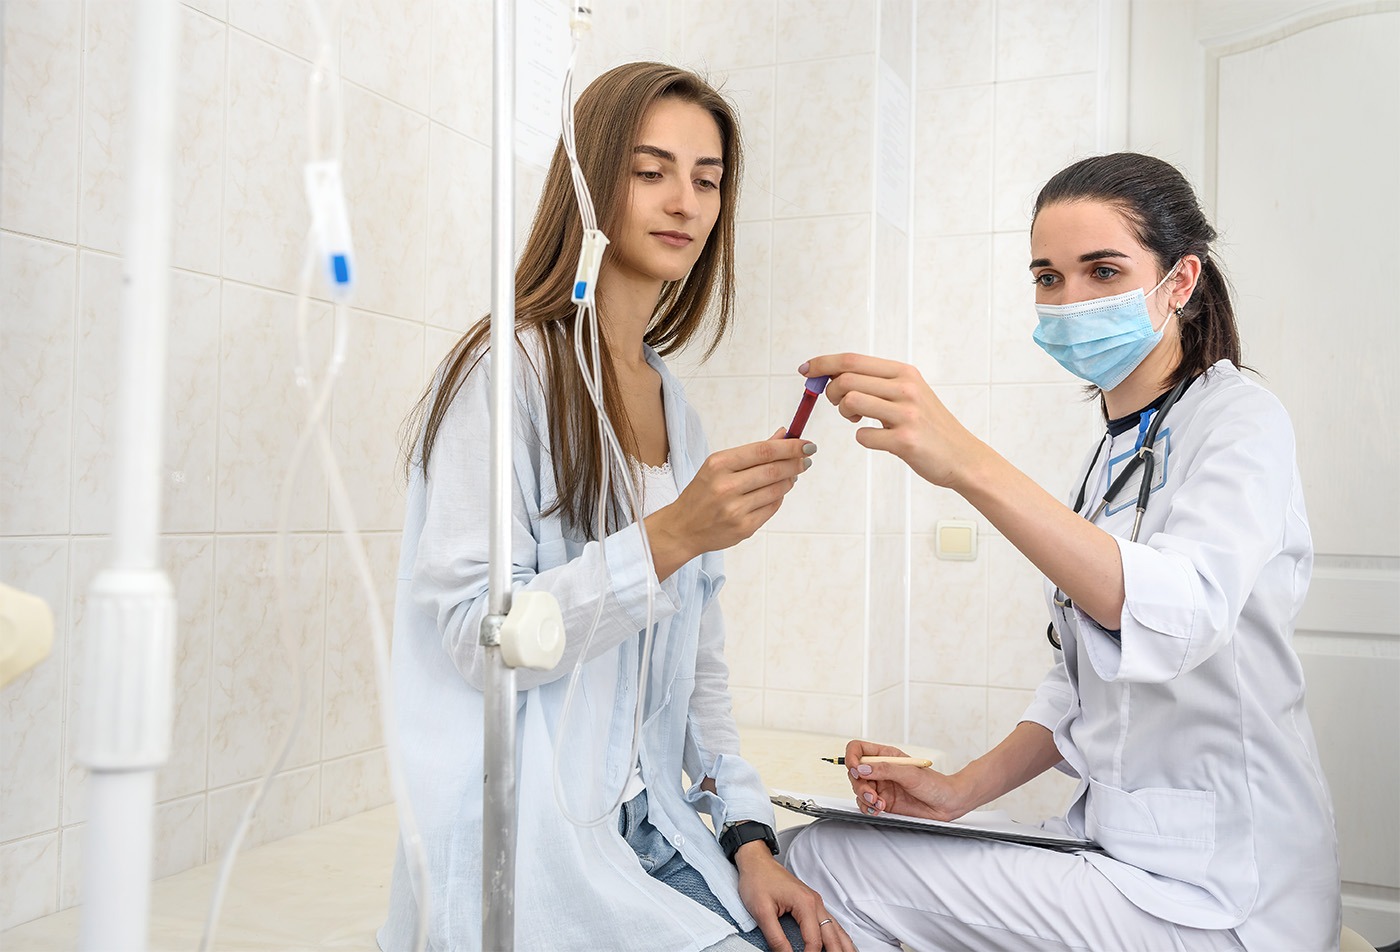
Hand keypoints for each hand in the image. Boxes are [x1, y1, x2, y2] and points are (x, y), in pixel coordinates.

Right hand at [646, 429, 812, 577]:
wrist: (682, 528)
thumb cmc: (702, 493)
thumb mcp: (719, 466)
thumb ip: (753, 451)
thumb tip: (783, 434)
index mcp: (719, 464)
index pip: (764, 451)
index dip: (790, 447)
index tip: (807, 445)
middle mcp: (726, 486)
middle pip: (774, 470)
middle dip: (796, 462)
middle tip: (807, 458)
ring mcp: (736, 509)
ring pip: (777, 489)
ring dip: (790, 480)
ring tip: (791, 474)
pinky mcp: (744, 527)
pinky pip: (772, 507)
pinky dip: (779, 497)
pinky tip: (776, 492)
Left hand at [734, 844, 855, 951]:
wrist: (756, 862)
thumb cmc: (758, 880)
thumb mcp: (761, 911)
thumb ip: (775, 937)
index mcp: (805, 904)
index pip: (814, 940)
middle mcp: (815, 902)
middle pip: (833, 935)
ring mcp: (815, 902)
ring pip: (837, 928)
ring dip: (842, 945)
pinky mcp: (812, 903)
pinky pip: (831, 922)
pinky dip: (838, 936)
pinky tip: (840, 944)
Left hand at [800, 354, 985, 489]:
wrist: (962, 456)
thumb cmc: (929, 426)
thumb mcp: (909, 394)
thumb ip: (877, 383)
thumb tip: (833, 376)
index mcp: (904, 373)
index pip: (852, 359)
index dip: (823, 363)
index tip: (806, 370)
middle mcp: (906, 388)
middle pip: (846, 379)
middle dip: (831, 393)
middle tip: (839, 406)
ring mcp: (907, 414)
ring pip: (850, 401)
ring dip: (844, 413)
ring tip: (856, 419)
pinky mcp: (905, 441)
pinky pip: (863, 436)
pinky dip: (863, 438)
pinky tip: (878, 440)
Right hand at [844, 739, 972, 821]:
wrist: (947, 804)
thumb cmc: (934, 784)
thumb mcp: (910, 773)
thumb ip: (885, 769)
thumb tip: (862, 768)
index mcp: (886, 755)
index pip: (858, 749)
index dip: (851, 757)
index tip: (855, 769)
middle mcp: (881, 770)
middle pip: (854, 772)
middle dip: (860, 785)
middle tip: (872, 794)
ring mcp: (881, 786)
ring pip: (858, 790)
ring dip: (864, 798)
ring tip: (880, 804)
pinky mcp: (883, 802)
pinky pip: (865, 804)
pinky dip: (868, 808)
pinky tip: (879, 809)